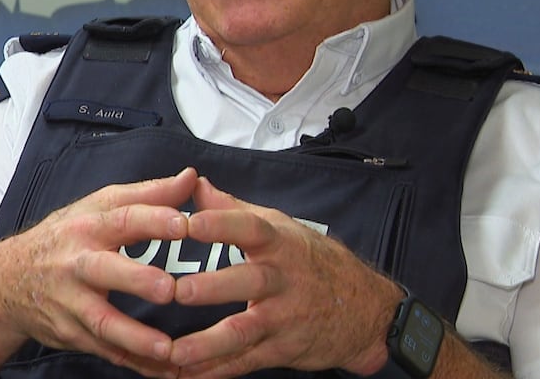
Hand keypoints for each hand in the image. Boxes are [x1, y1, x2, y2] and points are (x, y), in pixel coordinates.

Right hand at [0, 167, 199, 377]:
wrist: (9, 280)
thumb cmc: (67, 236)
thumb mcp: (98, 207)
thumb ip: (148, 195)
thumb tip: (191, 177)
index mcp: (89, 226)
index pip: (122, 218)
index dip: (152, 220)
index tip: (184, 224)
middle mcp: (78, 263)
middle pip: (105, 270)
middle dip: (136, 280)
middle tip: (169, 289)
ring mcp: (72, 301)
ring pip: (102, 321)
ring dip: (135, 337)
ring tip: (167, 349)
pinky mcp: (72, 332)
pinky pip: (105, 350)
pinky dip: (134, 363)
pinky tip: (163, 371)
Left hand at [169, 176, 399, 377]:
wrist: (366, 310)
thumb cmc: (311, 261)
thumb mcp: (279, 227)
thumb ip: (231, 208)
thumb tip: (193, 182)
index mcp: (279, 244)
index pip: (250, 228)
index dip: (220, 225)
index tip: (189, 223)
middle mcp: (282, 280)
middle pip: (246, 282)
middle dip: (211, 288)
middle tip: (175, 291)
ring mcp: (283, 318)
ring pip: (244, 330)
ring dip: (207, 343)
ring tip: (173, 351)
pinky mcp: (282, 350)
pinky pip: (245, 362)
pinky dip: (216, 371)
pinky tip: (185, 375)